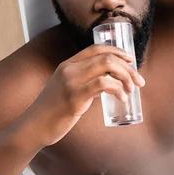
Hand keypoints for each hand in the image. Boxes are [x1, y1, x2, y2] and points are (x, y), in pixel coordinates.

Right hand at [29, 44, 145, 145]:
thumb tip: (108, 84)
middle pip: (106, 57)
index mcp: (67, 65)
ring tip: (131, 90)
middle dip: (128, 68)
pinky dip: (117, 88)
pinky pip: (103, 84)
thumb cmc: (53, 111)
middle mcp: (69, 69)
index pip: (96, 48)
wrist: (34, 126)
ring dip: (126, 77)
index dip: (117, 51)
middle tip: (139, 81)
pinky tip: (122, 97)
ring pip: (107, 67)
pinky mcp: (74, 96)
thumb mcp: (66, 89)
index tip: (131, 61)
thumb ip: (84, 83)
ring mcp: (71, 81)